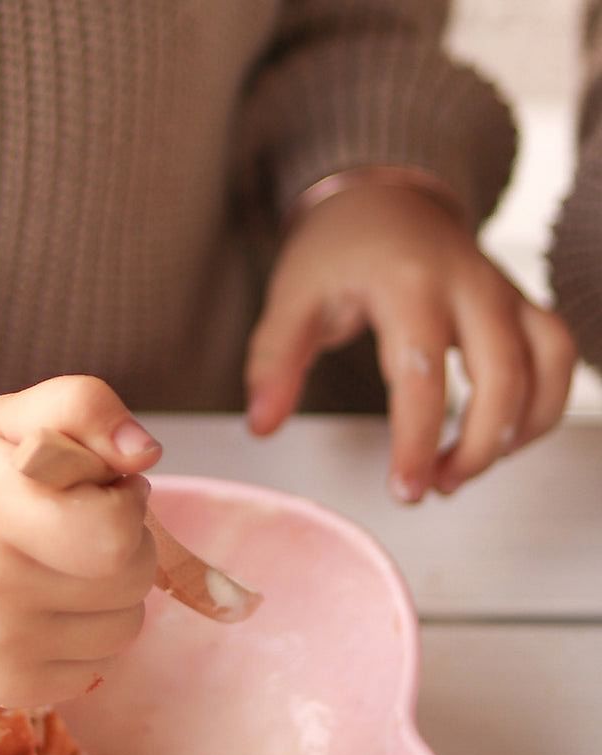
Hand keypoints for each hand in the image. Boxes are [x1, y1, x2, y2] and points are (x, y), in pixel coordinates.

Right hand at [0, 376, 160, 706]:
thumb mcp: (11, 418)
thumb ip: (83, 408)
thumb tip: (145, 452)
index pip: (115, 533)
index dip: (126, 506)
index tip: (100, 490)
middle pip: (130, 582)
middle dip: (128, 547)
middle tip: (84, 527)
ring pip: (125, 629)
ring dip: (114, 595)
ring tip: (66, 566)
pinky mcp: (7, 688)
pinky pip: (98, 667)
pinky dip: (88, 637)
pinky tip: (49, 608)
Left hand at [246, 183, 577, 500]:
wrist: (383, 200)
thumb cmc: (335, 252)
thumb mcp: (291, 299)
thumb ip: (274, 361)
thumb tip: (263, 425)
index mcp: (405, 282)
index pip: (421, 374)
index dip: (417, 440)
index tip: (404, 489)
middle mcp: (468, 283)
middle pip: (502, 374)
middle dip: (476, 447)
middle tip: (432, 490)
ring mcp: (502, 289)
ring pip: (546, 363)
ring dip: (515, 431)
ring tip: (461, 472)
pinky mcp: (520, 302)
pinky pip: (557, 354)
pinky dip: (543, 405)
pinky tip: (500, 440)